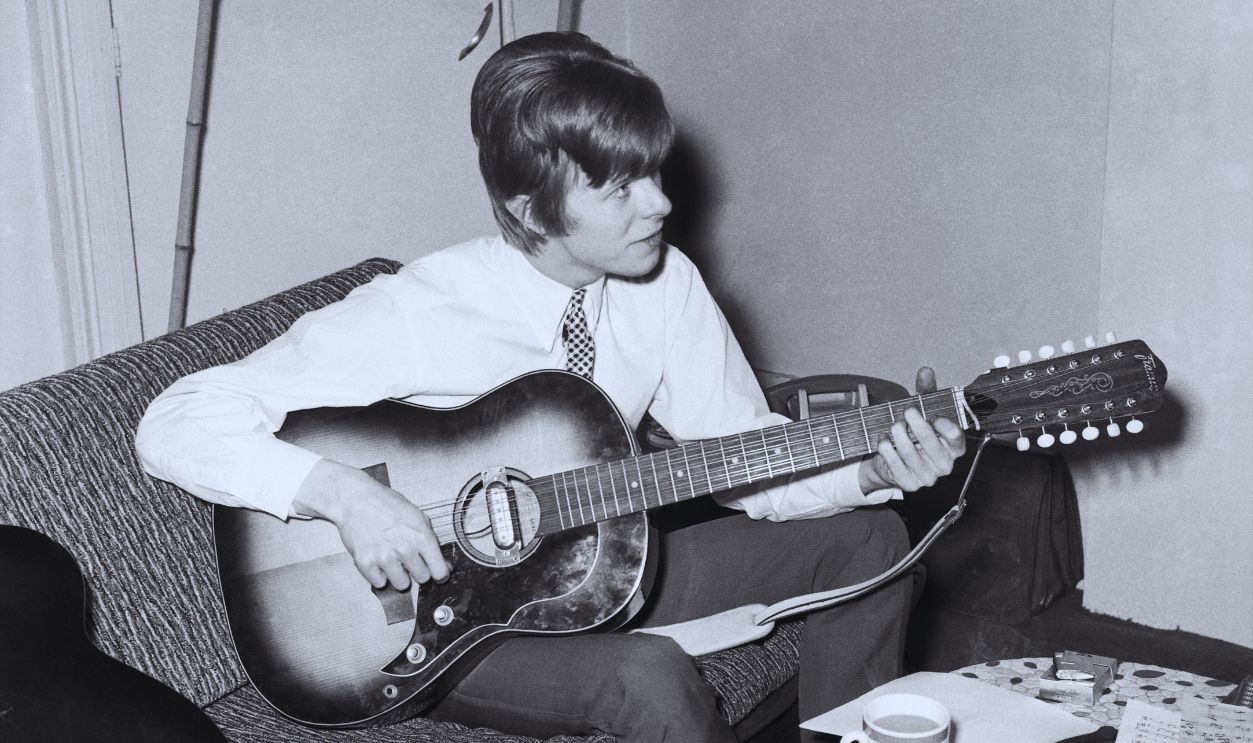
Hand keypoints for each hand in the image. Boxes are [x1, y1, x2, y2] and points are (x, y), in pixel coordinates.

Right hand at [293, 459, 450, 589]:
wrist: (355, 499)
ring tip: (392, 559)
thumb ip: (431, 541)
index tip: (437, 573)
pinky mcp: (365, 563)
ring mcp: (384, 557)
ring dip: (399, 575)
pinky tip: (378, 559)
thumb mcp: (417, 516)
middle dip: (418, 570)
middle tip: (409, 559)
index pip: (440, 571)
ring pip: (402, 585)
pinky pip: (379, 583)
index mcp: (421, 536)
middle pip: (422, 579)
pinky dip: (379, 574)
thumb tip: (444, 566)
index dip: (440, 574)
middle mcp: (404, 548)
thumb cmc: (386, 505)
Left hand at [858, 366, 966, 493]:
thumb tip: (925, 371)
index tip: (931, 414)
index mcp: (954, 448)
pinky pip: (895, 463)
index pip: (955, 436)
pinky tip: (883, 440)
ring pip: (909, 452)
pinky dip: (886, 448)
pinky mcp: (909, 484)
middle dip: (916, 423)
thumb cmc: (913, 433)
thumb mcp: (922, 411)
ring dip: (898, 434)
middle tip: (907, 411)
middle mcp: (944, 465)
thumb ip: (926, 392)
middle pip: (930, 441)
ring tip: (894, 425)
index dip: (943, 424)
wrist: (892, 460)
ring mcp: (927, 477)